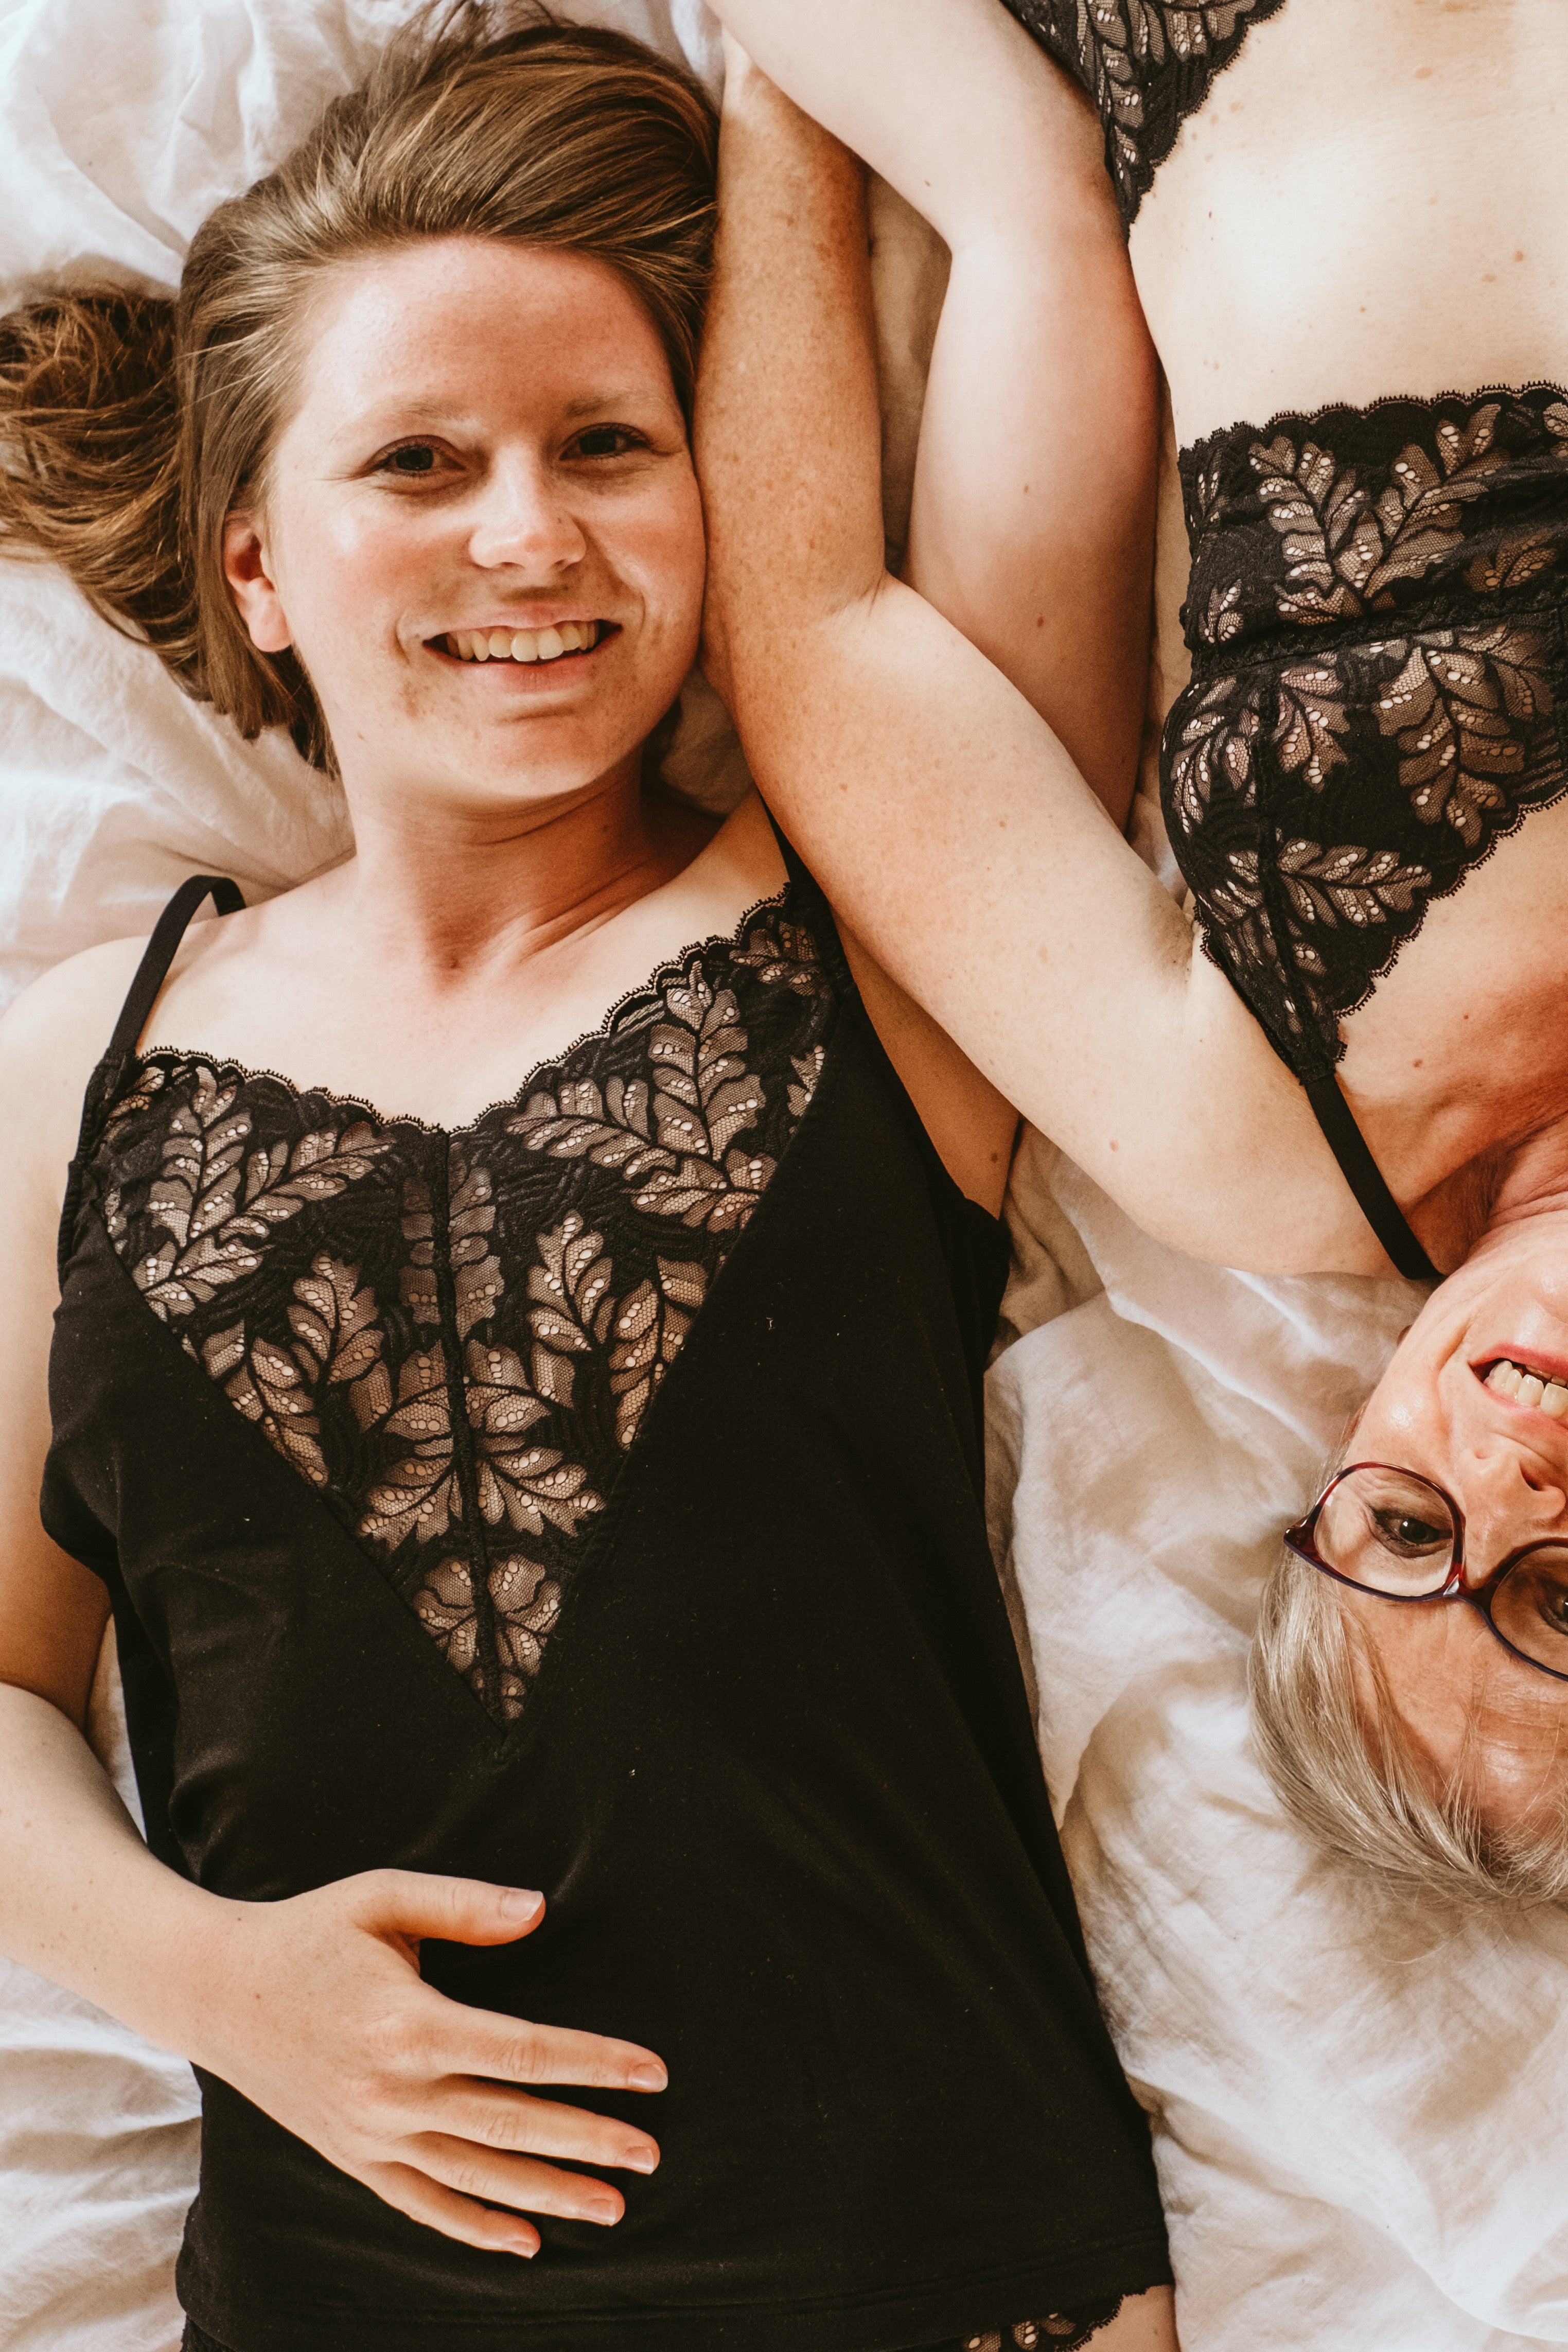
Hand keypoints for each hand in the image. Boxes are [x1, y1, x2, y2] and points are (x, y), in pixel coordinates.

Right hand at [189, 1870, 664, 2256]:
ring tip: (614, 2209)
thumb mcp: (384, 1896)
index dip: (595, 2065)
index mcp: (410, 2022)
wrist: (215, 1988)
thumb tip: (541, 1908)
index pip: (526, 2052)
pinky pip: (422, 2204)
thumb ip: (466, 1904)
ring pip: (476, 2176)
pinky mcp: (351, 2156)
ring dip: (549, 2196)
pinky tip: (525, 2243)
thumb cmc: (309, 1932)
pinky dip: (474, 2228)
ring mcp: (370, 2134)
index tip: (652, 2074)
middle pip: (512, 2125)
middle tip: (652, 2156)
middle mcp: (393, 2090)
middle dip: (590, 2143)